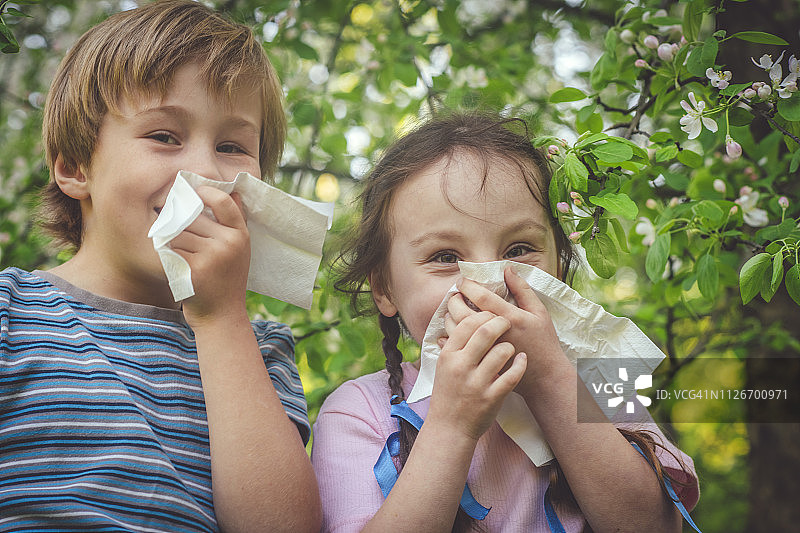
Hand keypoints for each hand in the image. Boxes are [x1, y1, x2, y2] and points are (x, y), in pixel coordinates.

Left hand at [169, 186, 249, 324]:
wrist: (222, 316)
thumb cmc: (226, 280)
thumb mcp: (240, 250)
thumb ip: (234, 222)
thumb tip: (230, 190)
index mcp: (241, 235)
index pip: (223, 202)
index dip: (206, 192)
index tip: (194, 193)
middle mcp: (229, 243)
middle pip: (193, 216)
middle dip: (179, 220)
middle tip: (171, 224)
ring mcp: (212, 256)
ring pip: (178, 231)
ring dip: (169, 236)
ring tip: (169, 245)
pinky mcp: (194, 269)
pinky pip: (171, 249)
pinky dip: (165, 252)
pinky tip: (168, 258)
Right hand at [427, 310, 526, 442]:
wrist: (449, 428)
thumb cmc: (448, 394)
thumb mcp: (443, 366)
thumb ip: (452, 344)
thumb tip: (456, 315)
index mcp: (448, 356)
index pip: (467, 324)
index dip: (483, 315)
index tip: (491, 316)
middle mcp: (461, 367)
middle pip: (485, 333)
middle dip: (500, 323)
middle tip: (506, 323)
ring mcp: (477, 384)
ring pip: (502, 352)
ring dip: (510, 346)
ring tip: (510, 347)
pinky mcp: (492, 398)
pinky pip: (512, 375)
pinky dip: (520, 364)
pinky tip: (522, 359)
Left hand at [446, 266, 566, 393]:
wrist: (544, 376)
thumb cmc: (543, 342)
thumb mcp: (539, 312)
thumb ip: (522, 290)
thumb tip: (507, 269)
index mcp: (509, 318)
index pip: (481, 297)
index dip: (468, 286)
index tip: (463, 281)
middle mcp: (494, 334)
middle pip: (463, 313)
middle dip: (454, 300)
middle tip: (454, 295)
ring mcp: (485, 350)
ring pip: (457, 330)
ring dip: (450, 316)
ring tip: (452, 309)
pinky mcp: (480, 362)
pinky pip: (458, 348)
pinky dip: (450, 336)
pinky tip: (453, 329)